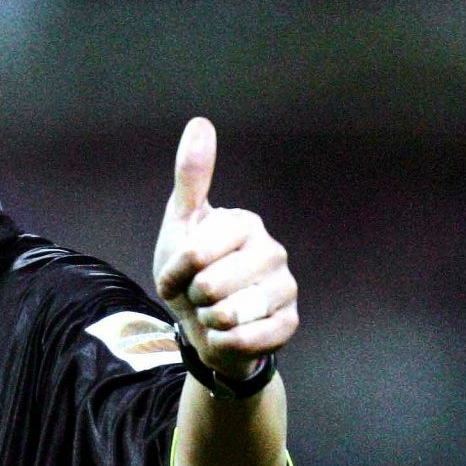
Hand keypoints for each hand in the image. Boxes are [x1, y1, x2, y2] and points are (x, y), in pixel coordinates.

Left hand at [153, 117, 297, 379]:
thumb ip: (192, 176)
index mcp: (247, 224)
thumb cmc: (190, 271)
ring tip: (214, 313)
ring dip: (208, 321)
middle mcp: (274, 252)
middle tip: (200, 295)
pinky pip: (246, 339)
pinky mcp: (289, 324)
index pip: (197, 253)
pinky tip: (227, 334)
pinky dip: (225, 342)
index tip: (179, 272)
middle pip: (211, 286)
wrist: (203, 326)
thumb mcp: (181, 223)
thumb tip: (200, 122)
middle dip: (193, 298)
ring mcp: (286, 288)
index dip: (176, 271)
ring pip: (229, 314)